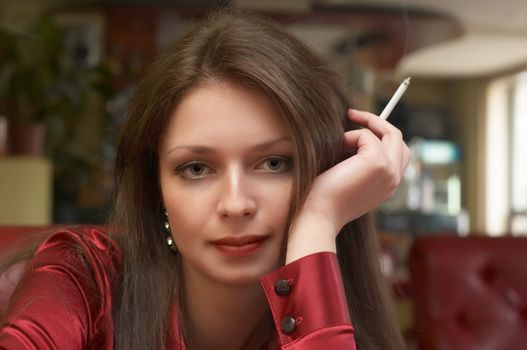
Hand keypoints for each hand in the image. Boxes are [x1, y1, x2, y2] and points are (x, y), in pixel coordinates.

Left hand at [286, 109, 410, 262]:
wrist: (318, 215)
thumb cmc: (324, 199)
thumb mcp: (347, 178)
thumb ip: (357, 163)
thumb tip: (354, 137)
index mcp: (388, 185)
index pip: (398, 153)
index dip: (381, 136)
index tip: (358, 128)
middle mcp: (394, 180)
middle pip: (398, 138)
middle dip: (377, 123)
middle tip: (352, 115)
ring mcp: (389, 171)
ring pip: (389, 133)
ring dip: (363, 127)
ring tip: (340, 139)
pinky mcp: (378, 163)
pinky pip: (367, 136)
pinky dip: (350, 137)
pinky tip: (336, 149)